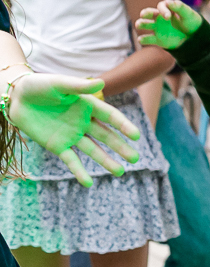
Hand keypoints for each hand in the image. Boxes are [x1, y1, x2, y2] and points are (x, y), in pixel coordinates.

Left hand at [7, 75, 141, 185]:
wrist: (17, 98)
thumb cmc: (40, 86)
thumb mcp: (59, 83)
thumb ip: (79, 87)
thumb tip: (102, 83)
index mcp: (88, 105)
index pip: (110, 117)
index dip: (124, 126)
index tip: (136, 136)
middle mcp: (83, 122)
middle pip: (106, 136)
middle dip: (121, 147)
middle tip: (135, 158)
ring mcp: (71, 135)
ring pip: (93, 150)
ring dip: (106, 161)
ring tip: (120, 172)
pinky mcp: (57, 146)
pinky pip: (70, 160)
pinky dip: (79, 171)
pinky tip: (88, 183)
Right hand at [136, 0, 205, 50]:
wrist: (194, 37)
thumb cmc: (190, 21)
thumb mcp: (188, 14)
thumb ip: (179, 7)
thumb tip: (168, 2)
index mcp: (167, 9)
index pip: (161, 6)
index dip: (163, 10)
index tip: (168, 17)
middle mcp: (159, 17)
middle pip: (148, 13)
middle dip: (145, 13)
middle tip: (144, 14)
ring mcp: (156, 28)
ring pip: (144, 24)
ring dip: (140, 23)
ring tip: (138, 24)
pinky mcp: (157, 39)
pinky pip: (147, 39)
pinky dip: (143, 39)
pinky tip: (141, 39)